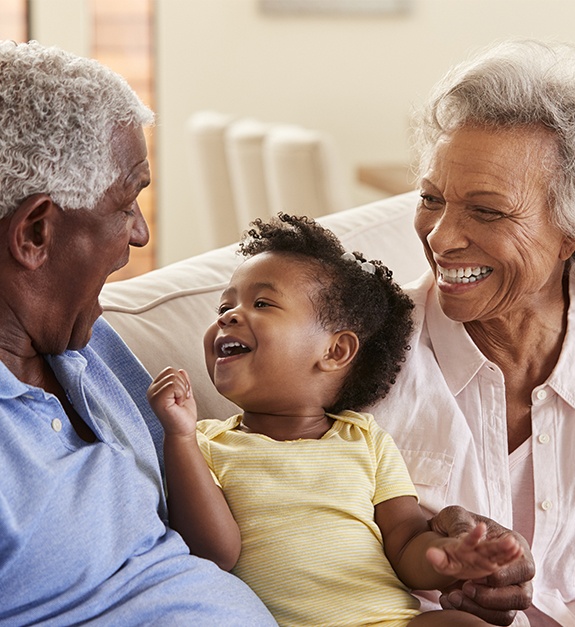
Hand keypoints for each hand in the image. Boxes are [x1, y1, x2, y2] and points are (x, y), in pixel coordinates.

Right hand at [147, 366, 197, 435]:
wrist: (183, 432)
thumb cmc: (183, 416)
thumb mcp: (185, 394)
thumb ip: (182, 382)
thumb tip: (181, 370)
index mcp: (156, 388)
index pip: (170, 370)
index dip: (181, 381)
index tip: (181, 396)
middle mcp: (151, 390)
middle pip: (172, 372)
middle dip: (183, 385)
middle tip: (180, 400)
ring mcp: (153, 395)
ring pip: (174, 378)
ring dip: (182, 391)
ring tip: (178, 403)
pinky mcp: (157, 400)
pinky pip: (173, 385)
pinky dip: (181, 394)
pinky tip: (177, 405)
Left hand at [430, 506, 534, 625]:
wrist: (442, 537)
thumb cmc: (456, 524)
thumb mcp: (455, 516)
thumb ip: (459, 523)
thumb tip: (464, 535)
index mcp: (513, 544)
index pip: (524, 567)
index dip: (503, 575)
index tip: (478, 575)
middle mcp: (515, 570)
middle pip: (522, 596)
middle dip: (495, 597)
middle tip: (467, 588)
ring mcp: (505, 589)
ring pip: (507, 612)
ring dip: (482, 609)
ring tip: (454, 597)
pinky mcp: (491, 601)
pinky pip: (492, 618)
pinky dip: (474, 614)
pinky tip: (450, 601)